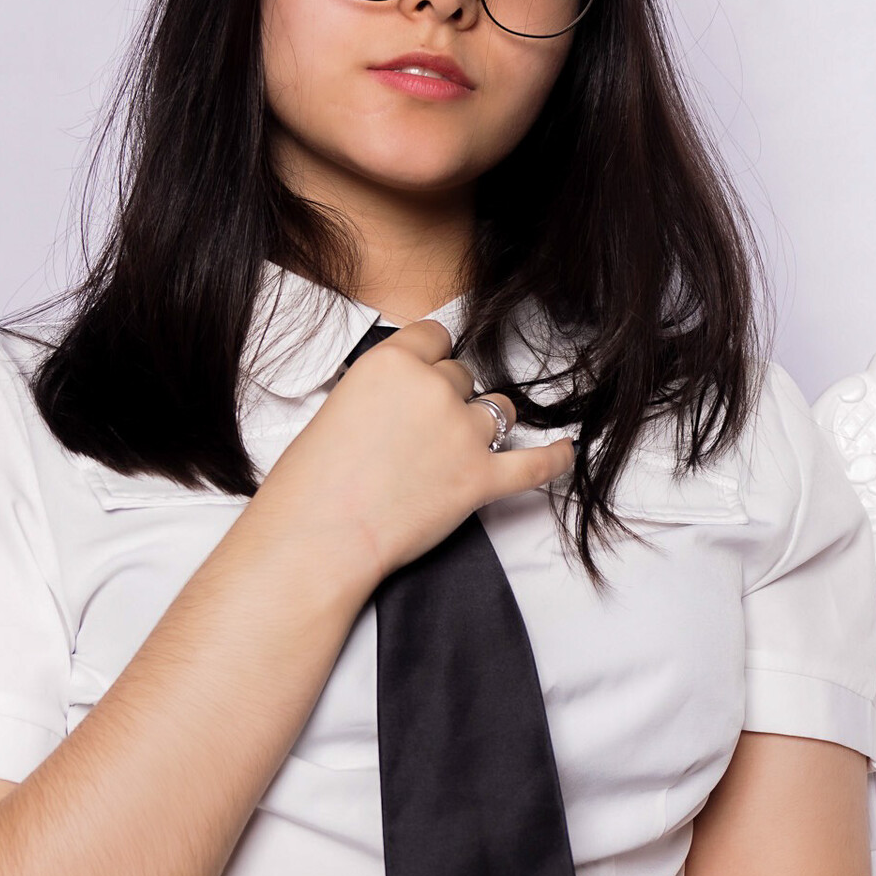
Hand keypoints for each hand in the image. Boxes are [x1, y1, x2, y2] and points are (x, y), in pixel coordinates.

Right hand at [253, 317, 575, 587]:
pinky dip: (553, 459)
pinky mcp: (481, 479)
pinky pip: (534, 464)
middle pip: (463, 375)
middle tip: (419, 433)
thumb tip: (398, 405)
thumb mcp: (336, 408)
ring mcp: (463, 433)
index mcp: (392, 363)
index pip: (435, 337)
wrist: (318, 538)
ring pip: (496, 410)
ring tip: (457, 450)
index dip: (431, 358)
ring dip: (482, 425)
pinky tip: (564, 452)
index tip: (427, 373)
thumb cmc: (311, 484)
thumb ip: (379, 394)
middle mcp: (433, 389)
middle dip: (448, 399)